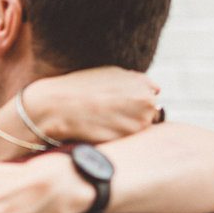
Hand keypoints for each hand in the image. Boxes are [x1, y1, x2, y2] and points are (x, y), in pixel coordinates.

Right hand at [25, 66, 159, 143]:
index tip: (117, 103)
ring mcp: (139, 122)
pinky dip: (118, 136)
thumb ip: (135, 81)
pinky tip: (101, 129)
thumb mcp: (110, 73)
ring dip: (126, 127)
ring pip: (140, 128)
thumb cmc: (80, 88)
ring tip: (103, 120)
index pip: (151, 95)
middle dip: (134, 114)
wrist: (57, 107)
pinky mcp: (128, 139)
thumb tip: (156, 90)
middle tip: (109, 113)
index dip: (134, 100)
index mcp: (144, 83)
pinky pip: (129, 139)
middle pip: (149, 113)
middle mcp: (147, 101)